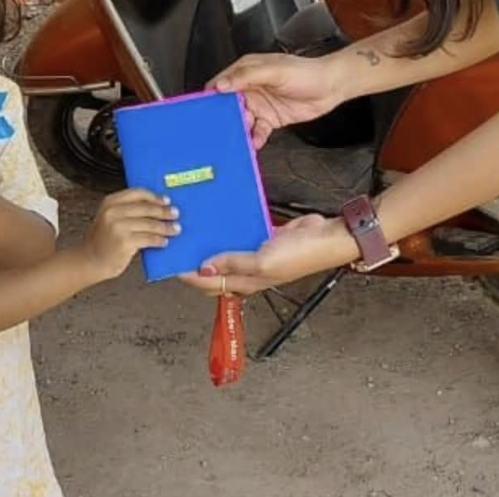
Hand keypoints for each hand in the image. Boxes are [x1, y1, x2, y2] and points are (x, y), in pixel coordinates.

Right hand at [80, 189, 180, 280]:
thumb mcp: (110, 218)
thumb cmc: (104, 240)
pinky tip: (164, 242)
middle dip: (164, 212)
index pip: (137, 193)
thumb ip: (127, 210)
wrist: (90, 261)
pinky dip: (159, 240)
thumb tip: (156, 206)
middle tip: (175, 214)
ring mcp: (117, 226)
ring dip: (165, 227)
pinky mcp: (124, 242)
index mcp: (110, 202)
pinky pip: (148, 238)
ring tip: (175, 229)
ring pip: (149, 224)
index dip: (154, 196)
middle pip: (146, 208)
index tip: (166, 200)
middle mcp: (113, 212)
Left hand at [178, 214, 354, 295]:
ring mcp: (256, 254)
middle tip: (179, 242)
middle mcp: (247, 271)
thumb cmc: (299, 255)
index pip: (207, 282)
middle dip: (195, 259)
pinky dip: (230, 228)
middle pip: (213, 268)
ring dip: (212, 242)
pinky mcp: (264, 237)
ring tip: (195, 226)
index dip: (188, 274)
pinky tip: (220, 216)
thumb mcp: (263, 261)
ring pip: (226, 250)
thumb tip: (204, 267)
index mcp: (245, 282)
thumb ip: (233, 263)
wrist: (326, 237)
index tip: (172, 261)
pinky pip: (241, 234)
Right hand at [210, 53, 347, 147]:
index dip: (211, 96)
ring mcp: (260, 105)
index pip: (221, 83)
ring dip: (239, 130)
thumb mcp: (275, 71)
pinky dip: (254, 138)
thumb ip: (247, 76)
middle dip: (223, 118)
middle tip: (219, 130)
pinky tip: (255, 142)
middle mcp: (250, 88)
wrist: (331, 87)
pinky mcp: (270, 119)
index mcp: (247, 71)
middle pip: (228, 105)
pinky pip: (257, 131)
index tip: (202, 110)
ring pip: (241, 121)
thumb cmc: (306, 72)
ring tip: (238, 138)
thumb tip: (221, 85)